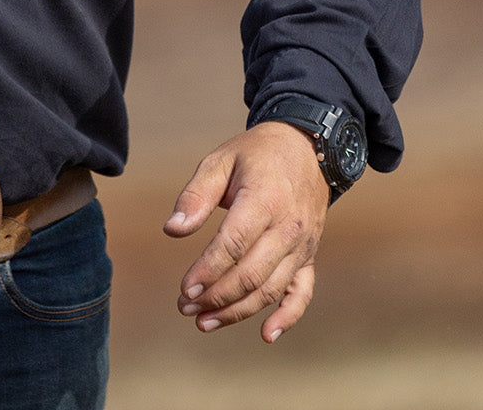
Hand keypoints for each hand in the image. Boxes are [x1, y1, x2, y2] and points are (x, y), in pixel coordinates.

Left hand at [163, 122, 328, 342]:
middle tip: (184, 307)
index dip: (207, 271)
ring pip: (270, 289)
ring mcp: (302, 245)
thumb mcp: (220, 160)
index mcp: (263, 200)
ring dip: (238, 311)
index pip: (233, 245)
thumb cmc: (256, 154)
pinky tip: (265, 335)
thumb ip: (196, 195)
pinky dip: (287, 317)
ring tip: (205, 322)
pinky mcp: (309, 255)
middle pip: (251, 274)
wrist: (306, 148)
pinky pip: (303, 293)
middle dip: (215, 297)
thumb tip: (172, 230)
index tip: (184, 290)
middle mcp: (287, 227)